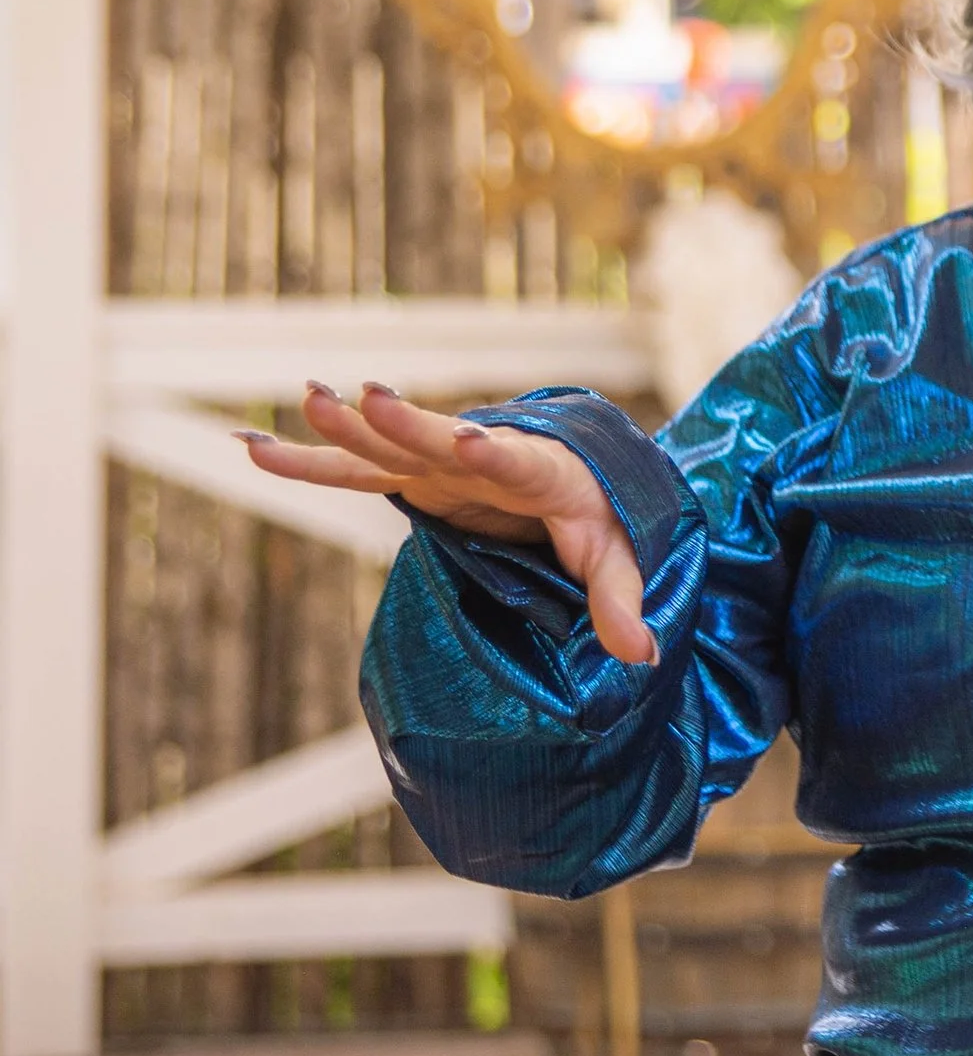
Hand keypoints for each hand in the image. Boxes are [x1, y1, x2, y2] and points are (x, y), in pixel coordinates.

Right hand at [237, 383, 655, 662]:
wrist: (582, 475)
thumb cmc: (605, 513)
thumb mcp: (618, 554)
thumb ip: (620, 600)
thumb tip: (641, 658)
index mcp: (539, 470)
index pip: (514, 460)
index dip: (490, 453)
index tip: (468, 439)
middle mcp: (484, 454)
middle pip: (438, 439)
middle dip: (404, 423)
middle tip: (368, 397)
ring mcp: (442, 462)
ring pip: (387, 444)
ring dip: (346, 427)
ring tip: (307, 397)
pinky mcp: (414, 475)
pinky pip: (353, 468)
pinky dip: (305, 461)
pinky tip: (249, 448)